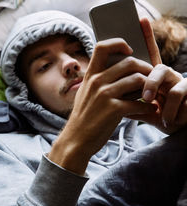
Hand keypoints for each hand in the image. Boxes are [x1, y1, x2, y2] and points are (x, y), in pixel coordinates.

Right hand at [49, 38, 156, 174]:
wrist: (76, 140)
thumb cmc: (84, 117)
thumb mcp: (85, 94)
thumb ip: (98, 80)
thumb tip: (120, 69)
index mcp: (90, 76)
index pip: (103, 46)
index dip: (119, 43)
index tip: (129, 51)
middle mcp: (96, 82)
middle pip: (129, 62)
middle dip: (145, 68)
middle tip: (150, 78)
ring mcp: (104, 95)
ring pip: (138, 79)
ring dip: (149, 87)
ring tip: (150, 95)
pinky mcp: (113, 110)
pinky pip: (139, 102)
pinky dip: (148, 107)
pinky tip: (149, 110)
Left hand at [129, 18, 186, 133]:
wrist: (178, 129)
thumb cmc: (159, 116)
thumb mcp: (142, 108)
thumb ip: (128, 101)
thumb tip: (108, 97)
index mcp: (153, 77)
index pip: (149, 54)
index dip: (147, 37)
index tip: (141, 20)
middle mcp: (167, 75)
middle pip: (156, 68)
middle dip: (149, 83)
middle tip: (145, 96)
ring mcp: (180, 82)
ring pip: (170, 84)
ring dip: (160, 99)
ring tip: (155, 109)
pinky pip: (180, 99)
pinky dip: (171, 113)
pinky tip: (168, 120)